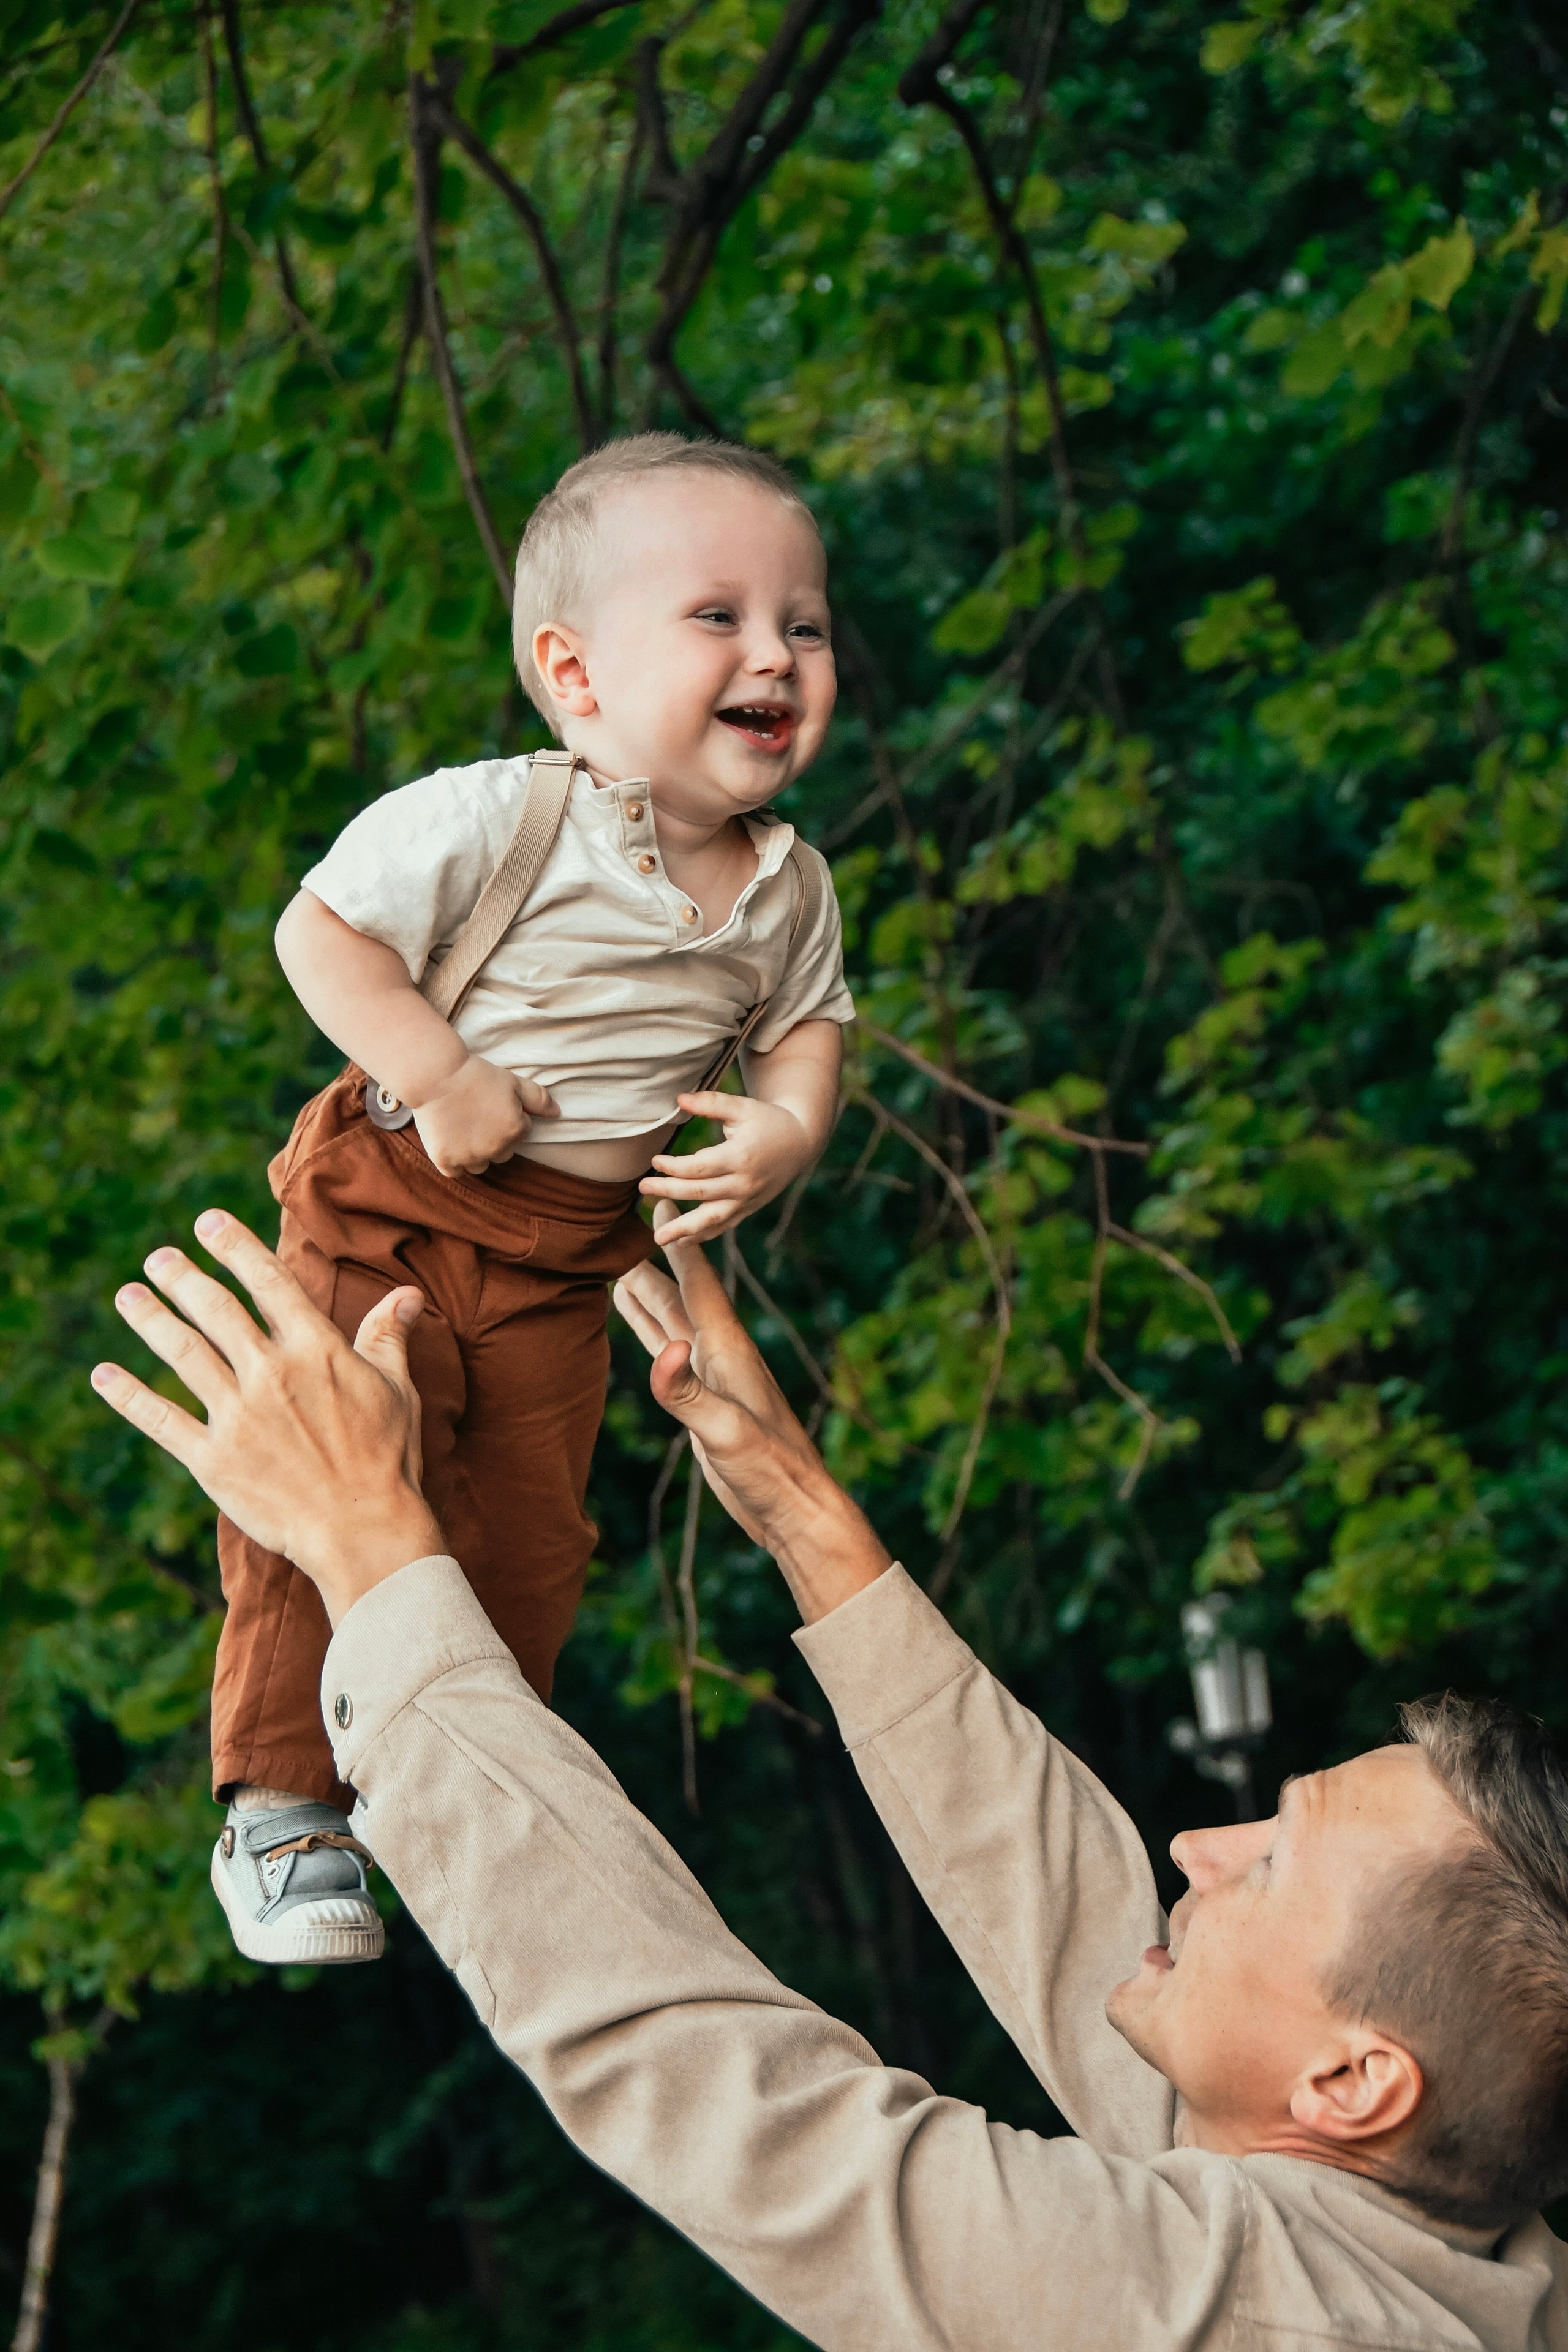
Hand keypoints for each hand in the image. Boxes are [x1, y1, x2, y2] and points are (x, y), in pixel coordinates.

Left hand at [90, 1210, 444, 1625]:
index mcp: (316, 1350)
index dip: (236, 1247)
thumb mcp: (398, 1390)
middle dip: (183, 1277)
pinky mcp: (214, 1460)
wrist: (365, 1530)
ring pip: (183, 1353)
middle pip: (216, 1310)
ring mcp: (238, 1416)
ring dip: (151, 1320)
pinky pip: (161, 1420)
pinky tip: (103, 1375)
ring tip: (128, 1295)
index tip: (208, 1222)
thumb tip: (408, 1294)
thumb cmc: (389, 1459)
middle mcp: (271, 1373)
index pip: (269, 1283)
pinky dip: (128, 1396)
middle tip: (159, 1258)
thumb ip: (389, 1336)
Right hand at [413, 1052, 557, 1177]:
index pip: (521, 1132)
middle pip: (503, 1153)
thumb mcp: (513, 1081)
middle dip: (495, 1138)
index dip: (508, 1117)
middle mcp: (495, 1148)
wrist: (436, 1075)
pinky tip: (451, 1142)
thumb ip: (539, 1099)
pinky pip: (456, 1171)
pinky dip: (455, 1161)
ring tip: (463, 1129)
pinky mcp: (446, 1161)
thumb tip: (558, 1113)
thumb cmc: (476, 1075)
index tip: (491, 1104)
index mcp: (515, 1130)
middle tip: (477, 1116)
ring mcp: (469, 1157)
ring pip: (481, 1165)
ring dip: (476, 1153)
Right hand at [613, 1209, 888, 1621]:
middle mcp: (718, 1354)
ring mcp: (710, 1377)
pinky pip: (668, 1356)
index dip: (676, 1241)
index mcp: (727, 1349)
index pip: (696, 1281)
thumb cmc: (770, 1470)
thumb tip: (663, 1350)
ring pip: (670, 1322)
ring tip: (618, 1265)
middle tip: (623, 1219)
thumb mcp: (725, 1432)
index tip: (658, 1199)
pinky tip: (642, 1328)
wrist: (792, 1509)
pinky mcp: (702, 1402)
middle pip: (677, 1293)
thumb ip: (688, 1392)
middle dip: (651, 1257)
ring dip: (646, 1293)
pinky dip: (650, 1334)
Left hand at [638, 1092, 815, 1245]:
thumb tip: (679, 1099)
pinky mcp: (747, 1209)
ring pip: (710, 1219)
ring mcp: (746, 1200)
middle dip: (667, 1192)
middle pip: (698, 1192)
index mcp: (740, 1157)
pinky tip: (681, 1244)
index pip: (699, 1167)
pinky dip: (703, 1236)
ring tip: (659, 1239)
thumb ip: (711, 1103)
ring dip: (683, 1230)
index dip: (673, 1167)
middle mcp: (743, 1184)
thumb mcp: (742, 1107)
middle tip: (642, 1189)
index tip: (654, 1161)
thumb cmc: (767, 1121)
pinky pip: (723, 1226)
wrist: (800, 1144)